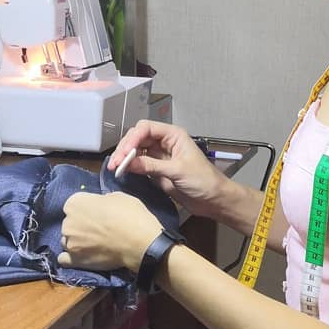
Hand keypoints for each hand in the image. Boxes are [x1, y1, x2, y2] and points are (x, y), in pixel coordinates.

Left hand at [58, 191, 162, 273]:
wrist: (138, 242)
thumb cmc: (130, 215)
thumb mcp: (118, 197)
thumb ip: (102, 201)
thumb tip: (101, 206)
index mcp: (75, 203)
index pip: (74, 204)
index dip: (86, 209)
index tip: (97, 214)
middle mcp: (67, 222)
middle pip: (70, 223)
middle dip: (80, 226)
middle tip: (97, 230)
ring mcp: (69, 243)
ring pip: (67, 241)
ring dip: (76, 242)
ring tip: (93, 245)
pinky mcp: (74, 261)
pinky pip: (64, 259)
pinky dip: (71, 258)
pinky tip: (82, 256)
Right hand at [109, 120, 226, 217]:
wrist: (214, 199)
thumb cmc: (203, 180)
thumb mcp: (177, 171)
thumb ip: (152, 166)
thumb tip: (127, 163)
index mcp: (173, 135)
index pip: (146, 128)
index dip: (132, 139)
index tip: (123, 154)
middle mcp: (164, 142)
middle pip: (138, 137)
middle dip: (125, 148)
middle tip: (115, 164)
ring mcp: (159, 156)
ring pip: (136, 150)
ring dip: (124, 157)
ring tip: (114, 168)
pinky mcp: (156, 170)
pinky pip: (139, 164)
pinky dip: (129, 166)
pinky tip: (122, 172)